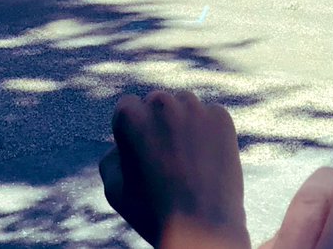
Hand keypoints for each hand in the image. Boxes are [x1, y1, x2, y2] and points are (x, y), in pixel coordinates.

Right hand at [99, 91, 248, 248]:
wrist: (201, 229)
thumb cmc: (153, 213)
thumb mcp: (114, 188)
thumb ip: (112, 155)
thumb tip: (123, 142)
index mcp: (130, 115)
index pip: (128, 107)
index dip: (134, 132)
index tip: (143, 155)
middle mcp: (161, 103)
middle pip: (157, 104)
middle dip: (160, 124)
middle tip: (167, 159)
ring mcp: (194, 108)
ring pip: (185, 107)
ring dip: (184, 124)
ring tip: (188, 161)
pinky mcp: (221, 117)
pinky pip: (211, 117)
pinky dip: (209, 132)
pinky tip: (207, 160)